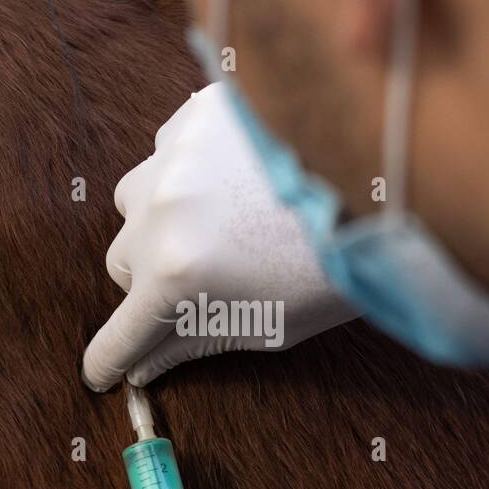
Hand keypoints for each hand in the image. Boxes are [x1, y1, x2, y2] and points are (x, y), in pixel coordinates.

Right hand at [82, 82, 354, 390]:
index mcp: (178, 282)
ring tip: (220, 222)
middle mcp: (159, 218)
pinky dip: (188, 171)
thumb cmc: (336, 263)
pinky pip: (165, 153)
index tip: (104, 373)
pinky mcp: (194, 115)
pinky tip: (233, 179)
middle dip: (150, 281)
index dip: (110, 361)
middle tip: (201, 282)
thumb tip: (148, 364)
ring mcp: (171, 158)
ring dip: (161, 220)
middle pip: (122, 264)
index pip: (119, 337)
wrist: (384, 176)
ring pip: (135, 204)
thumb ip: (197, 342)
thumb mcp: (271, 326)